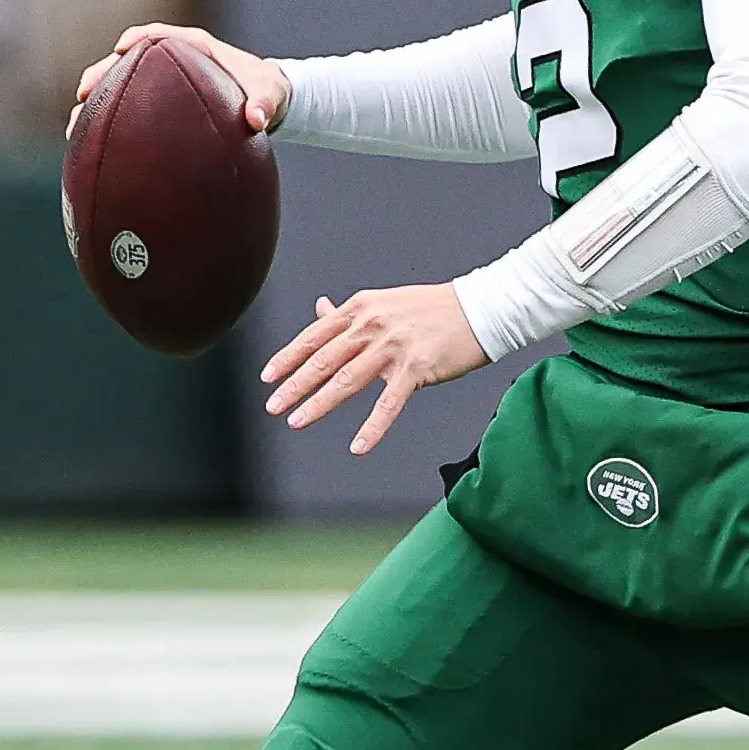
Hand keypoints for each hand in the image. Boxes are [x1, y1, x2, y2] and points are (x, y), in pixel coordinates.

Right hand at [69, 23, 291, 137]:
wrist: (268, 104)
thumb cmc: (268, 92)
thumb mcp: (272, 95)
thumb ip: (265, 103)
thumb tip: (256, 119)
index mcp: (195, 47)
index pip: (159, 36)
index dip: (137, 39)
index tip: (120, 50)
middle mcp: (173, 61)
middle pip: (128, 62)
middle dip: (102, 74)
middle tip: (83, 94)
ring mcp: (162, 84)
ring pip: (121, 87)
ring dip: (98, 104)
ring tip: (74, 128)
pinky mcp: (159, 105)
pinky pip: (128, 109)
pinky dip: (110, 124)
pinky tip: (92, 150)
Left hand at [262, 285, 490, 454]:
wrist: (481, 308)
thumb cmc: (432, 309)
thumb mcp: (384, 303)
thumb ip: (350, 312)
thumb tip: (319, 309)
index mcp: (361, 308)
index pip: (315, 335)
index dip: (288, 357)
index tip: (268, 377)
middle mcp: (372, 325)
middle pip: (325, 359)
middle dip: (295, 384)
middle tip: (273, 405)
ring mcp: (394, 346)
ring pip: (347, 380)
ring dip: (319, 403)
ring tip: (297, 421)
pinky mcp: (417, 368)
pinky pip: (389, 403)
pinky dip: (372, 427)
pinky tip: (358, 446)